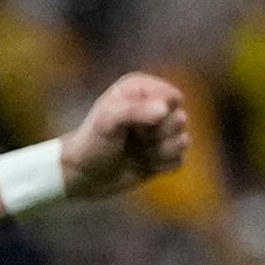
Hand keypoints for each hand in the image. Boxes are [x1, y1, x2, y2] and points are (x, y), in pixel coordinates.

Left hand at [63, 72, 190, 202]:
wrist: (83, 175)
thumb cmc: (92, 142)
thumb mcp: (106, 121)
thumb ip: (134, 110)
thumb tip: (164, 110)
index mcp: (143, 89)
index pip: (172, 98)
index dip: (156, 114)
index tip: (131, 124)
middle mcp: (157, 106)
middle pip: (180, 120)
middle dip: (155, 135)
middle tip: (131, 139)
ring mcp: (164, 131)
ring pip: (182, 142)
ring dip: (156, 152)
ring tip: (135, 152)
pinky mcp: (167, 154)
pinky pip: (178, 161)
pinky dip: (159, 166)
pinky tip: (141, 164)